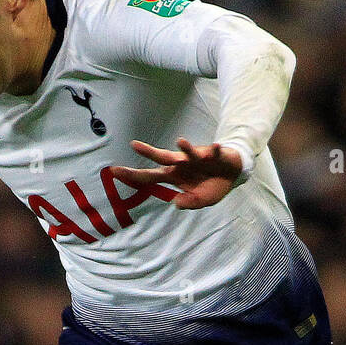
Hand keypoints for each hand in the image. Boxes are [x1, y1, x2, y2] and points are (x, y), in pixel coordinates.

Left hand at [108, 137, 243, 208]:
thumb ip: (189, 203)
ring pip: (187, 152)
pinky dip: (214, 151)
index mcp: (175, 177)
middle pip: (162, 158)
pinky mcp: (213, 154)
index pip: (150, 177)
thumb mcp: (201, 200)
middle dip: (148, 152)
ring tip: (181, 141)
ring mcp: (196, 158)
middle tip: (134, 144)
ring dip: (185, 148)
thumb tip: (176, 203)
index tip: (113, 171)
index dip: (133, 175)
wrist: (232, 174)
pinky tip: (215, 148)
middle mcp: (182, 165)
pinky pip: (213, 152)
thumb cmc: (211, 186)